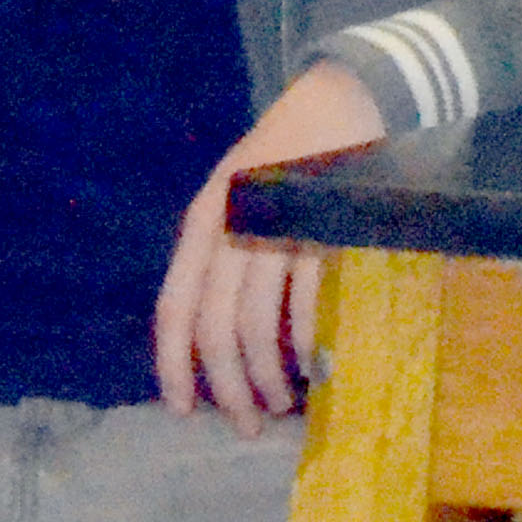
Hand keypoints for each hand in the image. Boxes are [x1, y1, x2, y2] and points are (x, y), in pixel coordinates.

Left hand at [154, 61, 380, 429]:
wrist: (346, 96)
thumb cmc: (289, 156)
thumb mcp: (242, 197)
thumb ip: (224, 252)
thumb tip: (214, 339)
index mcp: (204, 219)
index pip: (175, 307)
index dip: (174, 365)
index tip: (183, 410)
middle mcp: (233, 226)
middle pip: (218, 328)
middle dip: (229, 387)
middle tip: (246, 425)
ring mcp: (278, 227)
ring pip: (260, 323)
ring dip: (269, 375)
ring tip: (282, 403)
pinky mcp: (323, 227)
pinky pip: (309, 301)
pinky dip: (310, 342)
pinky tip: (316, 364)